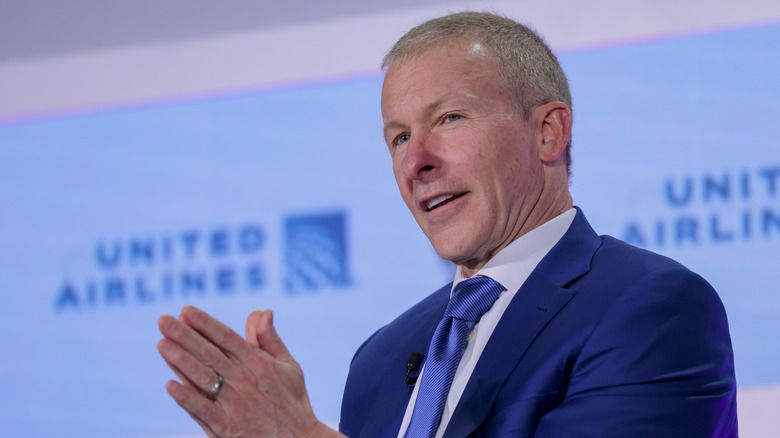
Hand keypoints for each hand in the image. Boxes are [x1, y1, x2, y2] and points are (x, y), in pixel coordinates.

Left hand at [158, 306, 342, 437]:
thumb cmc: (293, 401)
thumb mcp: (289, 366)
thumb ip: (270, 339)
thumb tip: (262, 311)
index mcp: (257, 362)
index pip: (226, 338)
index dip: (205, 323)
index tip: (186, 310)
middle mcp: (243, 380)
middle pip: (209, 353)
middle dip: (184, 335)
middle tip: (163, 320)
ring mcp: (233, 403)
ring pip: (202, 378)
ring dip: (180, 361)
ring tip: (162, 344)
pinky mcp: (226, 426)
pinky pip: (202, 410)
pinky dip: (186, 398)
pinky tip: (169, 385)